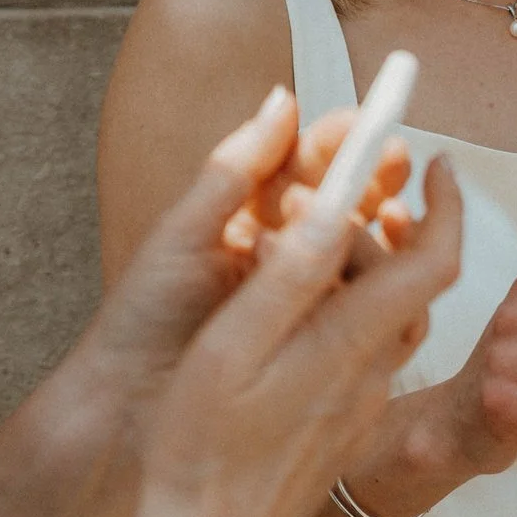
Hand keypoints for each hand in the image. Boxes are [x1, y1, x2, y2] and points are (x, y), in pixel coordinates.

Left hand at [82, 88, 413, 395]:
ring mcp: (302, 295)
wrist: (122, 418)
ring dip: (377, 227)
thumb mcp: (183, 236)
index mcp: (247, 214)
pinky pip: (359, 305)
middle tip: (394, 163)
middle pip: (344, 199)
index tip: (369, 125)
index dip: (341, 142)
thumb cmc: (142, 323)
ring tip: (384, 216)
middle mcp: (281, 247)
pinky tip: (384, 273)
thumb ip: (233, 169)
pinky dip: (377, 285)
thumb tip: (284, 98)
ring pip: (359, 249)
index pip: (307, 163)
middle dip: (373, 176)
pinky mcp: (315, 341)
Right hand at [132, 147, 464, 516]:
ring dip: (377, 272)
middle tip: (360, 190)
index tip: (441, 164)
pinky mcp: (343, 425)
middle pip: (416, 284)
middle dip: (402, 227)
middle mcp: (370, 374)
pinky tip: (305, 314)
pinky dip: (355, 312)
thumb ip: (288, 278)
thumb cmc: (202, 452)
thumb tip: (333, 209)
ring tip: (328, 242)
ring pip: (392, 319)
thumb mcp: (230, 349)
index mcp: (346, 345)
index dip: (448, 205)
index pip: (434, 262)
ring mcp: (361, 404)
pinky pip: (368, 351)